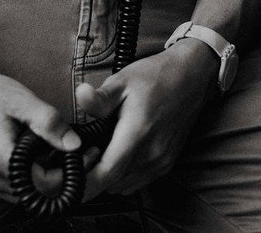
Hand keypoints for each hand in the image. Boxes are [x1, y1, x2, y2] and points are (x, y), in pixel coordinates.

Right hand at [0, 63, 99, 203]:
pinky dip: (31, 177)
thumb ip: (49, 122)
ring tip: (61, 151)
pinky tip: (39, 155)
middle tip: (79, 152)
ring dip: (47, 178)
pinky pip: (15, 189)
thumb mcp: (21, 99)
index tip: (87, 152)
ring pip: (27, 194)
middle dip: (62, 175)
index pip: (46, 183)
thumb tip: (75, 144)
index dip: (71, 170)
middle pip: (38, 192)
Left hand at [75, 40, 217, 199]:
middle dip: (94, 175)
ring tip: (101, 151)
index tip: (70, 182)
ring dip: (111, 176)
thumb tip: (80, 96)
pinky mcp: (167, 163)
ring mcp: (161, 162)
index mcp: (137, 133)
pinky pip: (139, 180)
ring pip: (126, 185)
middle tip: (83, 154)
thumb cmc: (155, 76)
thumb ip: (100, 97)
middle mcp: (152, 154)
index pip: (108, 173)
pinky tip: (120, 153)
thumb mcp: (123, 80)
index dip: (86, 184)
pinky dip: (125, 175)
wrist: (190, 76)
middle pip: (113, 183)